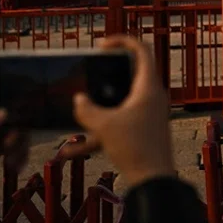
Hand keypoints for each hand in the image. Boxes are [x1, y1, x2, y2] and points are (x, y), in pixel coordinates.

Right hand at [68, 35, 175, 187]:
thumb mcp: (103, 127)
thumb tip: (79, 99)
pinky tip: (69, 153)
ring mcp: (148, 114)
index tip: (102, 44)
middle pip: (130, 74)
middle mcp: (151, 98)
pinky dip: (97, 135)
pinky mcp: (143, 131)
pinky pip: (117, 126)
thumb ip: (86, 109)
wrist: (153, 182)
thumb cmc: (136, 150)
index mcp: (148, 88)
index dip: (123, 40)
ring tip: (75, 109)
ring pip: (119, 102)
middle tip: (89, 72)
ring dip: (97, 108)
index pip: (142, 50)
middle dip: (106, 74)